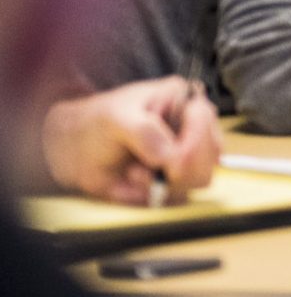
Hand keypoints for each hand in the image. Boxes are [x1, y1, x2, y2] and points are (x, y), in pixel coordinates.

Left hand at [41, 78, 219, 205]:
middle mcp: (193, 127)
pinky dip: (155, 194)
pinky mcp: (178, 179)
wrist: (74, 149)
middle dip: (176, 170)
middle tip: (142, 169)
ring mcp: (188, 154)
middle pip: (209, 156)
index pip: (205, 121)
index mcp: (184, 100)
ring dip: (162, 183)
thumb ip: (144, 132)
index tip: (168, 165)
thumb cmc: (96, 124)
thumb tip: (170, 156)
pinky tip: (135, 179)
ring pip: (198, 180)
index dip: (191, 146)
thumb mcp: (114, 118)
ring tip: (133, 171)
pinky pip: (179, 196)